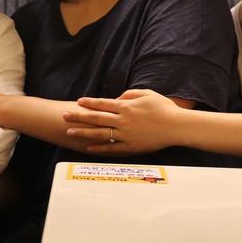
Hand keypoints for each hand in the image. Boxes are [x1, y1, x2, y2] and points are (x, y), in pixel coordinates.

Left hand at [62, 88, 181, 153]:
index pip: (102, 103)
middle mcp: (123, 120)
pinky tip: (88, 147)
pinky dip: (99, 148)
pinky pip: (111, 148)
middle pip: (96, 118)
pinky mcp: (131, 147)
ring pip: (99, 133)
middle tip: (64, 116)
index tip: (78, 102)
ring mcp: (126, 135)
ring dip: (83, 132)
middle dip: (78, 116)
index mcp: (127, 106)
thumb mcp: (147, 94)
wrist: (178, 126)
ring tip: (70, 132)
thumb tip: (117, 98)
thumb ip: (130, 94)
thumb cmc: (164, 108)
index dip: (89, 102)